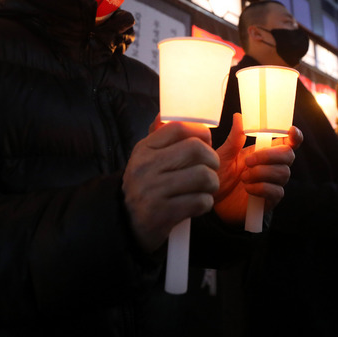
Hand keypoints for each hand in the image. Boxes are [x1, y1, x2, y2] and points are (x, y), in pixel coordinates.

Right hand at [123, 116, 219, 252]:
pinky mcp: (163, 214)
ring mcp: (153, 191)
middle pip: (196, 149)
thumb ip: (158, 137)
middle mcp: (146, 167)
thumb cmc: (144, 187)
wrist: (125, 224)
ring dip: (212, 184)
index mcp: (144, 149)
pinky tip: (198, 204)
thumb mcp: (144, 159)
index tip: (206, 143)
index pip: (179, 128)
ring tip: (206, 188)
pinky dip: (206, 203)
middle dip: (212, 159)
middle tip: (211, 168)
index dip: (201, 133)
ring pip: (203, 176)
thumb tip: (165, 113)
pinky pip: (200, 201)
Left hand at [212, 113, 300, 224]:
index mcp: (264, 152)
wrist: (212, 200)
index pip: (288, 143)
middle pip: (289, 156)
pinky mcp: (270, 200)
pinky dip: (260, 188)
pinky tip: (247, 189)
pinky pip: (276, 191)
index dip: (295, 137)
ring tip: (243, 177)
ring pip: (282, 173)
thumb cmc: (220, 175)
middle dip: (269, 156)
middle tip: (248, 161)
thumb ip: (235, 138)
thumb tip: (239, 116)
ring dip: (261, 173)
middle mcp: (272, 167)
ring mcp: (273, 183)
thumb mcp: (224, 155)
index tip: (291, 131)